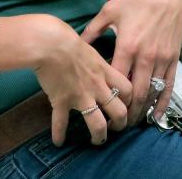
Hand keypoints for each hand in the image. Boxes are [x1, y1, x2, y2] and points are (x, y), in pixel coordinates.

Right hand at [32, 18, 131, 146]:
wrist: (51, 44)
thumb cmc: (68, 40)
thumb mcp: (90, 48)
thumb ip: (96, 60)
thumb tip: (95, 59)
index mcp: (105, 72)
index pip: (127, 89)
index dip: (131, 100)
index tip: (128, 105)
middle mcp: (97, 87)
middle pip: (119, 111)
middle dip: (121, 123)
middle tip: (117, 128)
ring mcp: (81, 96)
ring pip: (97, 123)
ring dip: (99, 135)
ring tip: (97, 141)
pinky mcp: (62, 102)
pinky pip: (61, 123)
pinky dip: (59, 134)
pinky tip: (58, 141)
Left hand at [81, 0, 181, 124]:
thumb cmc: (137, 0)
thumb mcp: (109, 11)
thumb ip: (91, 30)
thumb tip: (74, 44)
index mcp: (127, 46)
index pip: (117, 80)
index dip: (109, 97)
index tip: (100, 109)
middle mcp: (145, 56)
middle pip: (135, 93)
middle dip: (126, 112)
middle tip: (116, 125)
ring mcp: (161, 59)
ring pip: (152, 92)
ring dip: (142, 111)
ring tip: (132, 122)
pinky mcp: (173, 59)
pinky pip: (169, 85)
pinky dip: (162, 103)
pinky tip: (155, 115)